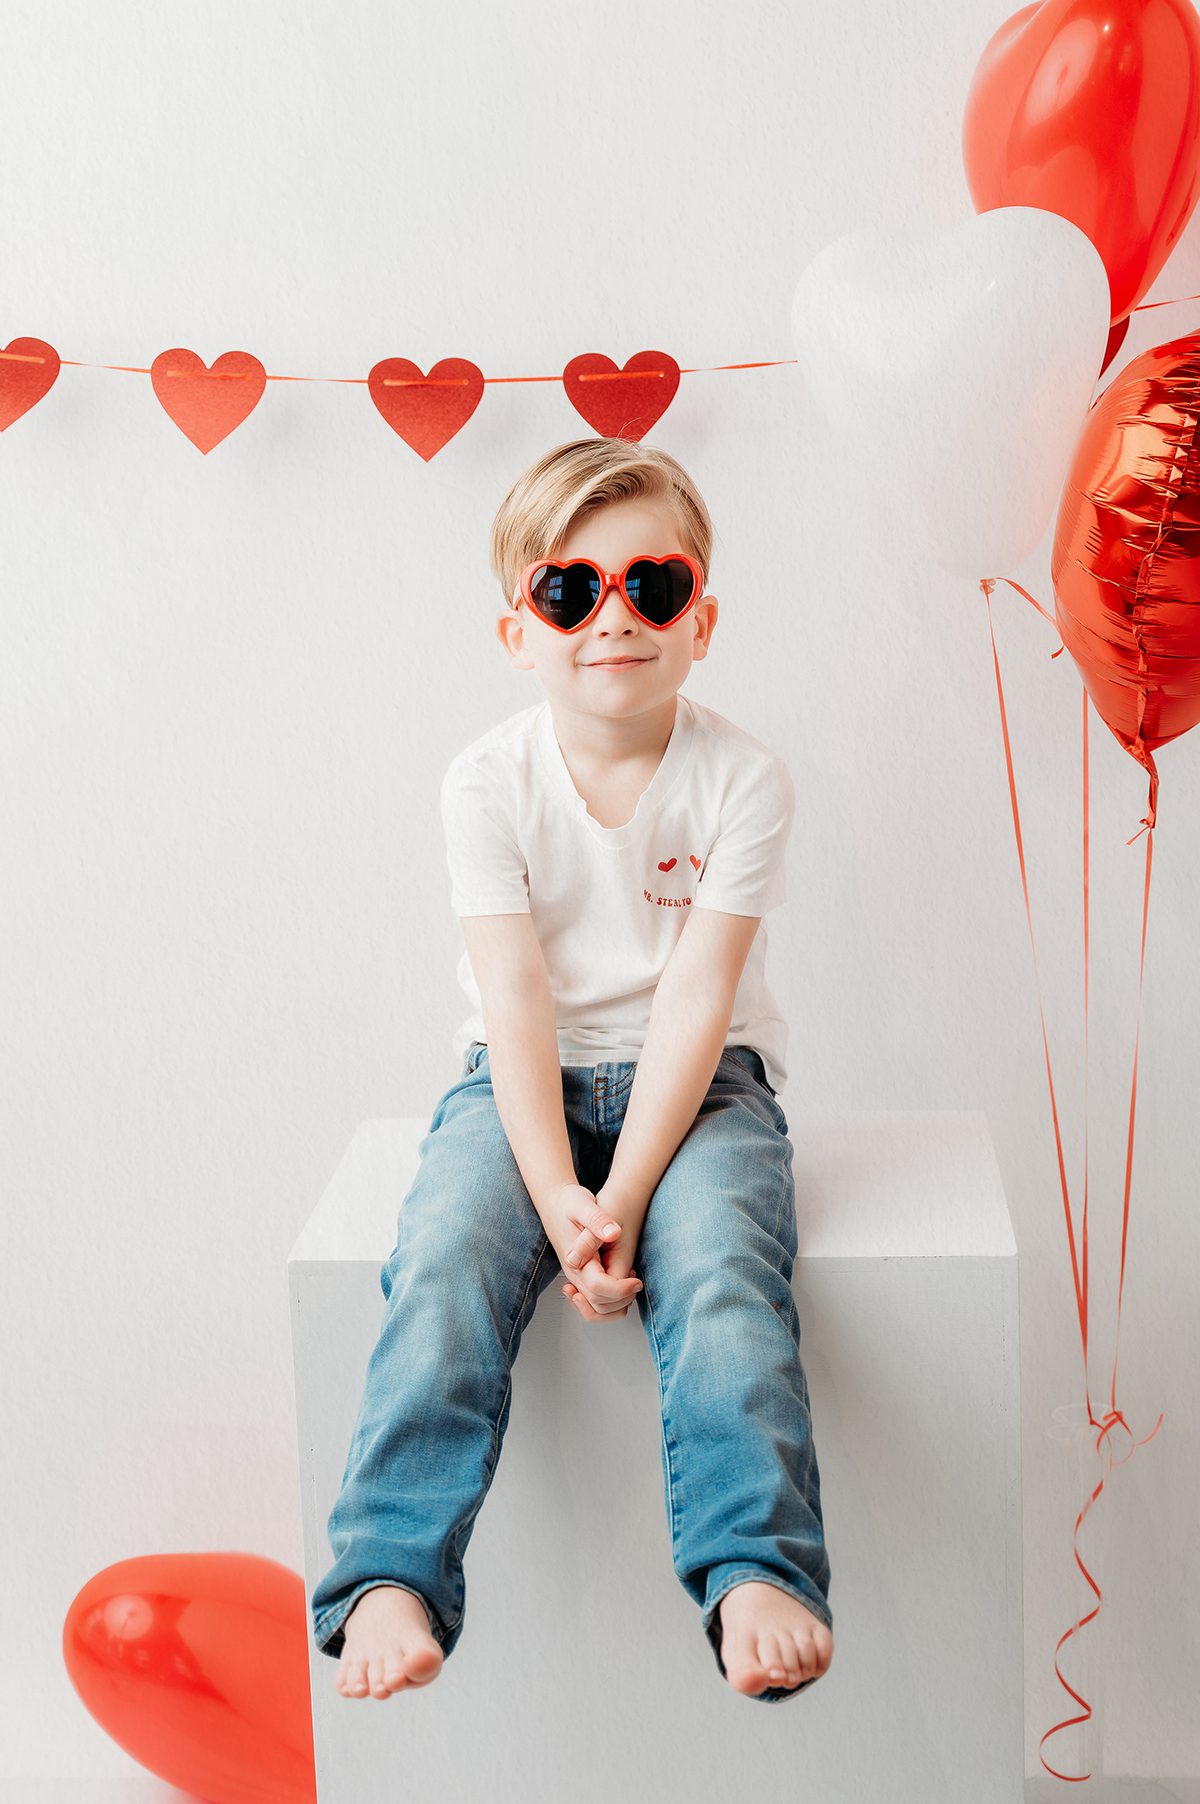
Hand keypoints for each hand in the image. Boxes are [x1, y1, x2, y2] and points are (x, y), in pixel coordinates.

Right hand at [557, 1183, 644, 1324]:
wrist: (554, 1202)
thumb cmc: (567, 1202)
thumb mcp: (582, 1203)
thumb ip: (597, 1219)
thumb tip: (613, 1233)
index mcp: (576, 1260)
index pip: (598, 1288)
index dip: (621, 1289)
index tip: (636, 1279)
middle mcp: (575, 1273)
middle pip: (598, 1305)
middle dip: (623, 1298)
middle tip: (636, 1280)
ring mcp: (577, 1277)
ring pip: (597, 1309)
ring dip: (618, 1303)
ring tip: (630, 1282)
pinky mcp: (582, 1276)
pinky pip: (596, 1301)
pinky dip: (612, 1300)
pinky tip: (623, 1281)